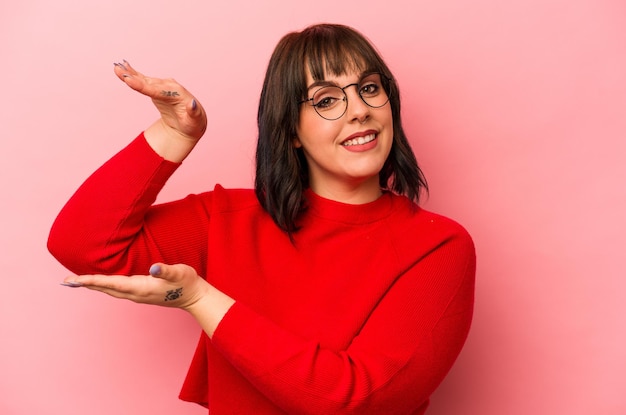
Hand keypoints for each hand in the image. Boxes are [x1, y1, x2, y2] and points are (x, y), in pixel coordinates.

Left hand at [62, 263, 208, 309]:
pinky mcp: (141, 293)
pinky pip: (117, 290)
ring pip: (110, 290)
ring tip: (77, 282)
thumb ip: (165, 270)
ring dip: (93, 286)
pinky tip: (101, 283)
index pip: (111, 283)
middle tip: (65, 282)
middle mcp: (135, 294)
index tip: (74, 280)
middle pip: (105, 289)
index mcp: (140, 288)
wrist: (195, 297)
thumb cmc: (187, 283)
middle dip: (86, 285)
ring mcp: (138, 295)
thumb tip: (153, 268)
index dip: (92, 281)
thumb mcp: (179, 273)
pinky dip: (104, 286)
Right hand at [113, 60, 206, 161]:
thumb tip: (193, 104)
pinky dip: (133, 75)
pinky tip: (122, 67)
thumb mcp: (195, 121)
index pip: (158, 90)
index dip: (144, 86)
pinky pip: (143, 81)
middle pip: (149, 83)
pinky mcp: (156, 88)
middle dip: (134, 78)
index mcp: (178, 94)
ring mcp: (162, 86)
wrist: (192, 121)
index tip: (130, 81)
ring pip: (144, 80)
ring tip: (116, 68)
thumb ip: (194, 112)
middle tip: (118, 71)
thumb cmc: (193, 123)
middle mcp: (170, 86)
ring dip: (130, 74)